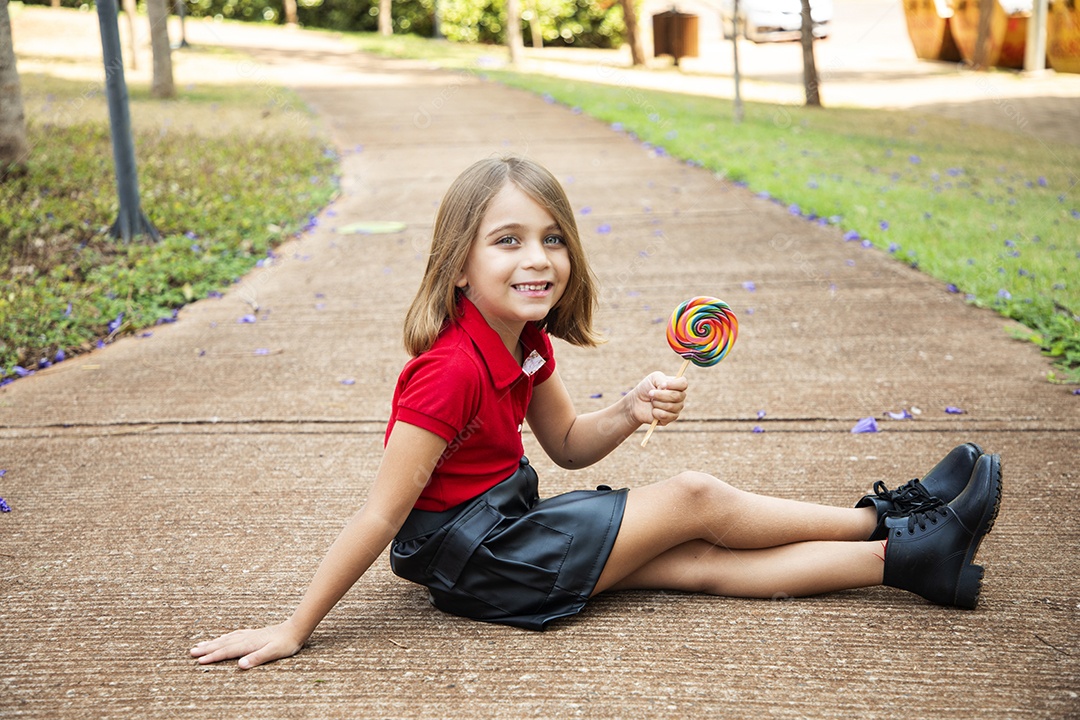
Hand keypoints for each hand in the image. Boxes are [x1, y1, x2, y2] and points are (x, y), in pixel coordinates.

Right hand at [189, 620, 305, 669]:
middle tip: (191, 652)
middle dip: (207, 649)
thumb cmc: (286, 643)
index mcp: (249, 644)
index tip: (199, 661)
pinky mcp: (253, 634)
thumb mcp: (273, 653)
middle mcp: (246, 638)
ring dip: (213, 642)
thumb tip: (240, 665)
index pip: (227, 652)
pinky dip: (224, 637)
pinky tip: (222, 638)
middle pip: (223, 644)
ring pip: (226, 639)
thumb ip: (257, 658)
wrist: (296, 628)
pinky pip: (234, 635)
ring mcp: (249, 635)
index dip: (213, 656)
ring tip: (200, 645)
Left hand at [631, 371, 686, 426]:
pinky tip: (653, 411)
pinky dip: (656, 412)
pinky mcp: (671, 418)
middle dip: (660, 395)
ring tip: (652, 402)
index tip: (662, 385)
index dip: (674, 384)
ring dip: (657, 403)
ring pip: (670, 406)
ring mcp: (676, 408)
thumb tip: (666, 388)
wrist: (636, 403)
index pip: (683, 384)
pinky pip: (665, 415)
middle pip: (677, 396)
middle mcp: (679, 397)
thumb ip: (662, 379)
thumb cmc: (646, 389)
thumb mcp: (653, 378)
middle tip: (650, 393)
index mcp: (677, 386)